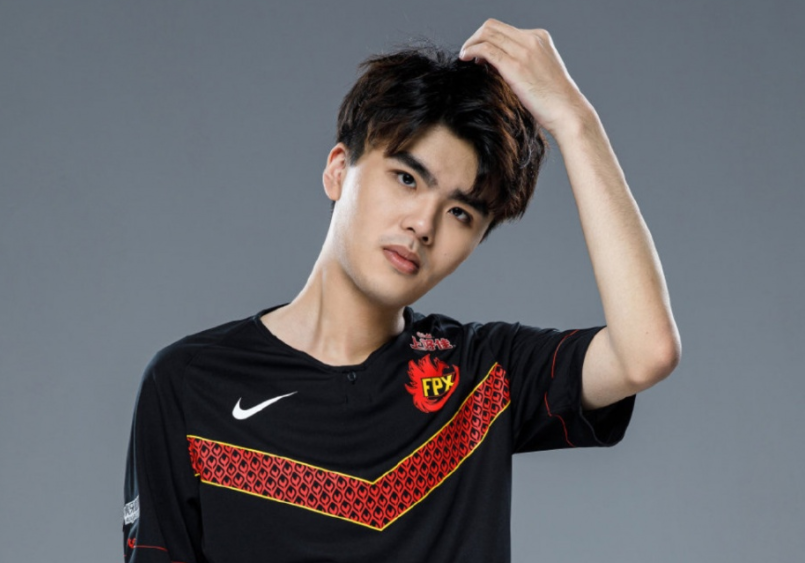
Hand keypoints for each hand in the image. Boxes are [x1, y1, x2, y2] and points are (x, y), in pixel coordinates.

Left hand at [459, 19, 592, 136]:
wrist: (567, 112)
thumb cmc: (554, 100)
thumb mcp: (540, 72)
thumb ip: (523, 62)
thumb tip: (497, 64)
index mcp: (540, 37)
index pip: (504, 28)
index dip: (487, 38)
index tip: (480, 54)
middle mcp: (532, 39)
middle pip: (493, 26)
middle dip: (476, 37)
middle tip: (468, 54)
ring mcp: (524, 51)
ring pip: (487, 34)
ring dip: (471, 43)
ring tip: (464, 57)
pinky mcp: (515, 66)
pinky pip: (486, 49)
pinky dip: (471, 51)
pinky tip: (465, 59)